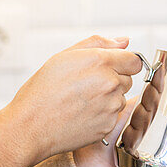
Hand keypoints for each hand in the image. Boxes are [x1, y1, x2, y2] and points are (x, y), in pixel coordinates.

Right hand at [0, 36, 142, 166]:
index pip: (135, 60)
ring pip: (120, 98)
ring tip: (81, 101)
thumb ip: (98, 44)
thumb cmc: (42, 91)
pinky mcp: (108, 125)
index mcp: (100, 62)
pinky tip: (82, 114)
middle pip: (128, 79)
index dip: (123, 63)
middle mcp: (110, 83)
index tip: (110, 68)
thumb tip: (124, 41)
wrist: (31, 126)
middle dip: (113, 80)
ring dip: (108, 98)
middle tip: (86, 86)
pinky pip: (113, 116)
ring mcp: (111, 106)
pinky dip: (102, 115)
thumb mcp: (64, 56)